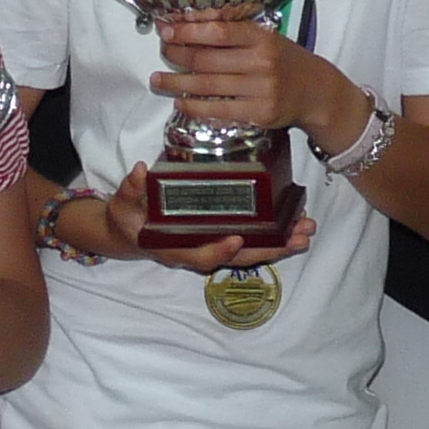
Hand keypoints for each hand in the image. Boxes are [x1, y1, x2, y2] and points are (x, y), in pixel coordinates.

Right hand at [91, 163, 313, 273]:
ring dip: (281, 243)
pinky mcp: (221, 237)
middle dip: (270, 250)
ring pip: (251, 251)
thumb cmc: (127, 218)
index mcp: (175, 248)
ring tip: (306, 232)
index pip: (200, 255)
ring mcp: (213, 245)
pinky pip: (251, 240)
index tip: (236, 239)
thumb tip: (140, 171)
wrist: (130, 233)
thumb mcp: (122, 205)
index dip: (219, 250)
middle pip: (239, 258)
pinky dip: (274, 234)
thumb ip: (130, 190)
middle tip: (297, 238)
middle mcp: (199, 251)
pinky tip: (294, 224)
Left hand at [152, 15, 355, 145]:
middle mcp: (262, 63)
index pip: (218, 32)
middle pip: (207, 60)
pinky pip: (218, 111)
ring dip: (177, 84)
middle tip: (162, 53)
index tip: (166, 31)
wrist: (315, 92)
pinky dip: (194, 106)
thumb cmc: (284, 61)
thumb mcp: (265, 38)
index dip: (187, 31)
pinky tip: (181, 101)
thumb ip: (232, 33)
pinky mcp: (259, 114)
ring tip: (158, 80)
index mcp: (262, 38)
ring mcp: (261, 90)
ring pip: (207, 86)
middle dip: (177, 56)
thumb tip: (190, 25)